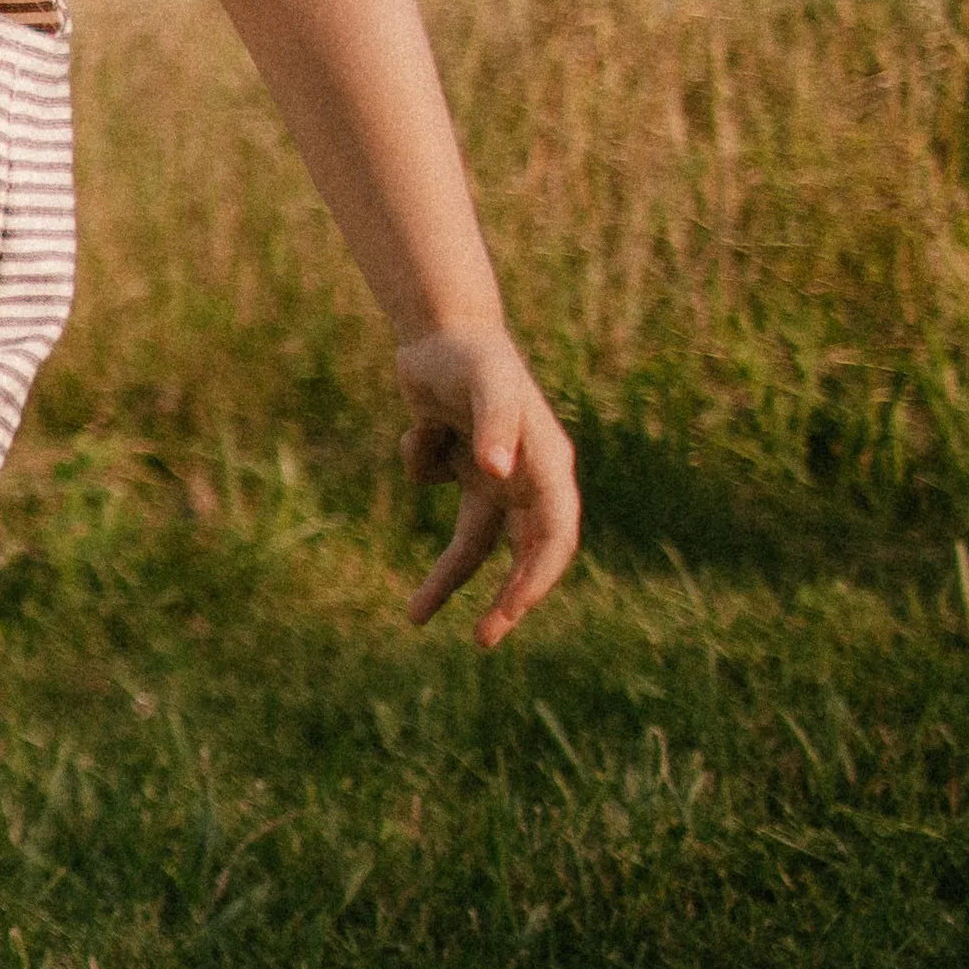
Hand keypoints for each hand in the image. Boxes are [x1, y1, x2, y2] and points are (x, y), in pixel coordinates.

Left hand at [395, 326, 579, 644]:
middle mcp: (526, 477)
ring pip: (473, 542)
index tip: (511, 611)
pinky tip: (421, 427)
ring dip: (449, 579)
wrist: (439, 327)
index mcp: (548, 467)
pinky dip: (418, 461)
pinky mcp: (461, 466)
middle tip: (484, 641)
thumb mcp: (486, 383)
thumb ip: (496, 423)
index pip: (553, 537)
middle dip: (505, 599)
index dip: (537, 577)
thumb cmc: (473, 355)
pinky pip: (432, 482)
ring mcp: (493, 475)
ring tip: (415, 616)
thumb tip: (497, 471)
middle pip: (520, 554)